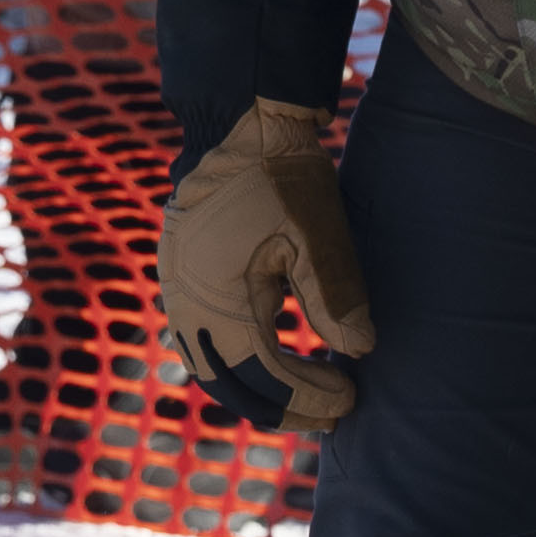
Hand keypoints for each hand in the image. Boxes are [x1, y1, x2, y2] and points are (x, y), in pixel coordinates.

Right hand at [158, 97, 373, 430]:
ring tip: (306, 395)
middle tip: (332, 414)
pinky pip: (200, 340)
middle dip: (282, 408)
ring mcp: (175, 292)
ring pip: (210, 368)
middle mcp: (186, 304)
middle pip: (230, 386)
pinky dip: (236, 361)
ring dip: (257, 390)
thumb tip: (360, 352)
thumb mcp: (317, 233)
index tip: (350, 397)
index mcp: (217, 298)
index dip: (309, 396)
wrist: (237, 122)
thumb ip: (336, 297)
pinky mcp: (179, 279)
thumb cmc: (281, 174)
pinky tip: (274, 357)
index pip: (266, 374)